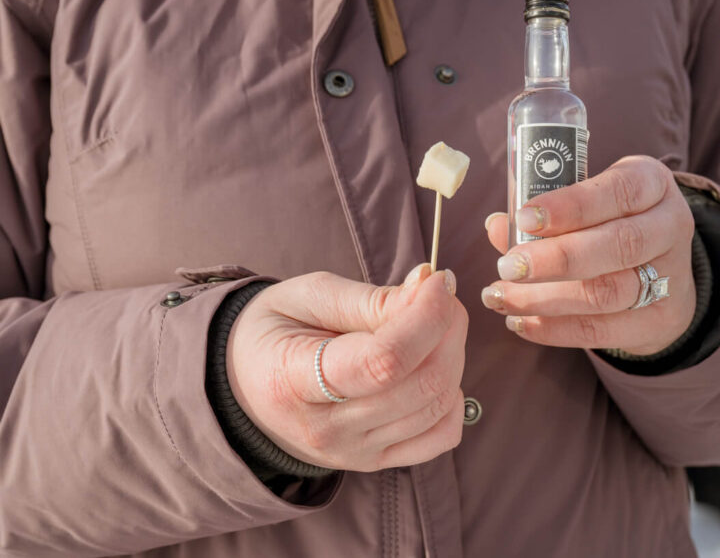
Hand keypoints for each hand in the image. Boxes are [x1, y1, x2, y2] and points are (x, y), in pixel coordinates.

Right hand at [226, 265, 467, 471]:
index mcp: (294, 381)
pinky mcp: (376, 461)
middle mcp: (326, 429)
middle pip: (420, 384)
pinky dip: (451, 398)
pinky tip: (432, 367)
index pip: (383, 361)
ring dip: (453, 354)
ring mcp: (354, 452)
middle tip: (439, 295)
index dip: (426, 318)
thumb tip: (429, 287)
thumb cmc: (276, 329)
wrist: (245, 385)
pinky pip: (440, 437)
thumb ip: (371, 298)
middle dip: (447, 329)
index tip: (437, 281)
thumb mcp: (308, 296)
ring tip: (435, 323)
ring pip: (437, 406)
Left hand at [482, 155, 696, 355]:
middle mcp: (670, 226)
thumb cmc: (610, 223)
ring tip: (501, 297)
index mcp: (652, 183)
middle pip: (618, 245)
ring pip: (608, 292)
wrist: (664, 274)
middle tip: (507, 266)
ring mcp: (671, 277)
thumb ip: (546, 214)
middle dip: (555, 258)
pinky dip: (555, 329)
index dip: (572, 205)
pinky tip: (521, 322)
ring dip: (545, 299)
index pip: (620, 191)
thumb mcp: (589, 203)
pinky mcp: (660, 321)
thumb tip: (497, 226)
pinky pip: (603, 331)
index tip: (524, 217)